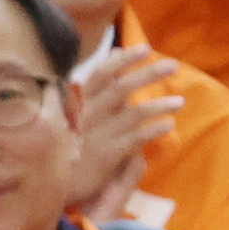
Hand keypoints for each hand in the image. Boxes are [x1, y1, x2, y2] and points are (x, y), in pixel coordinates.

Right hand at [66, 47, 181, 221]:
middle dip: (148, 74)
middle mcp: (87, 114)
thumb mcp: (73, 108)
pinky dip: (153, 131)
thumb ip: (96, 83)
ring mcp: (98, 134)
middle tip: (172, 65)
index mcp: (77, 101)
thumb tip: (113, 53)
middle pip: (121, 89)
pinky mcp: (107, 156)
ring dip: (159, 105)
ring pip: (133, 114)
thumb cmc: (64, 141)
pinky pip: (135, 139)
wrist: (48, 181)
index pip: (101, 74)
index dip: (123, 60)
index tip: (144, 48)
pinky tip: (169, 125)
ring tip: (180, 101)